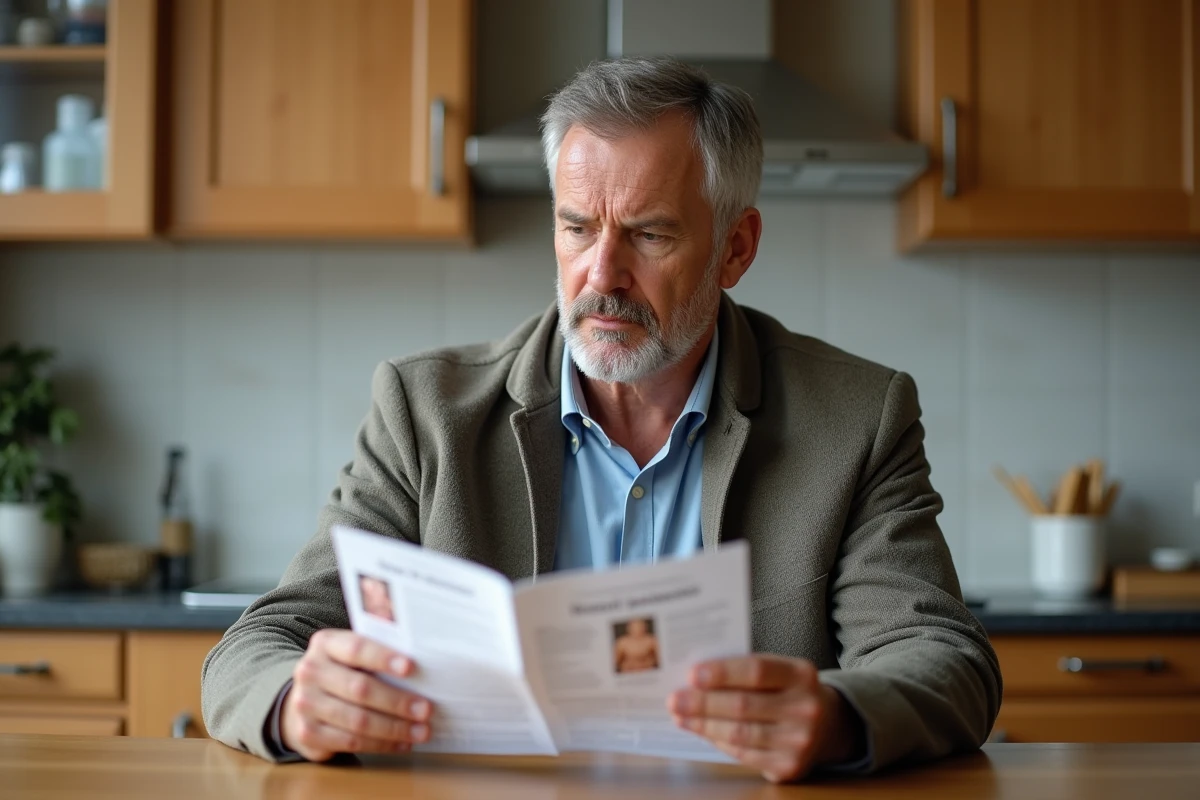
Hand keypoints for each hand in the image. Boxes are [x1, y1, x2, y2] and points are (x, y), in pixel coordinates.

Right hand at [281, 629, 433, 760]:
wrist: (303, 701)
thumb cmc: (343, 671)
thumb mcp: (353, 651)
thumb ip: (379, 639)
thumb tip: (413, 635)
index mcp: (325, 644)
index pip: (356, 648)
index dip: (383, 658)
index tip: (411, 667)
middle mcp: (310, 672)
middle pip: (360, 689)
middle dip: (397, 702)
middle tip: (425, 709)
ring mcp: (305, 704)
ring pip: (357, 720)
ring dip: (394, 728)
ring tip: (420, 731)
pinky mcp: (308, 734)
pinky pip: (351, 742)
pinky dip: (382, 745)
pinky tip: (401, 743)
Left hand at [667, 655, 861, 782]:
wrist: (830, 726)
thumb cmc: (790, 690)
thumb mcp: (781, 671)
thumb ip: (746, 671)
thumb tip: (696, 678)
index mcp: (802, 674)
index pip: (757, 670)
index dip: (722, 673)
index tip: (692, 674)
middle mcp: (806, 708)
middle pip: (744, 705)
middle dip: (703, 703)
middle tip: (674, 699)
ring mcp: (800, 741)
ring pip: (740, 734)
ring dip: (704, 725)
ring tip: (680, 716)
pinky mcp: (789, 767)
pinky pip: (744, 754)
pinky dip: (718, 741)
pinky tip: (700, 731)